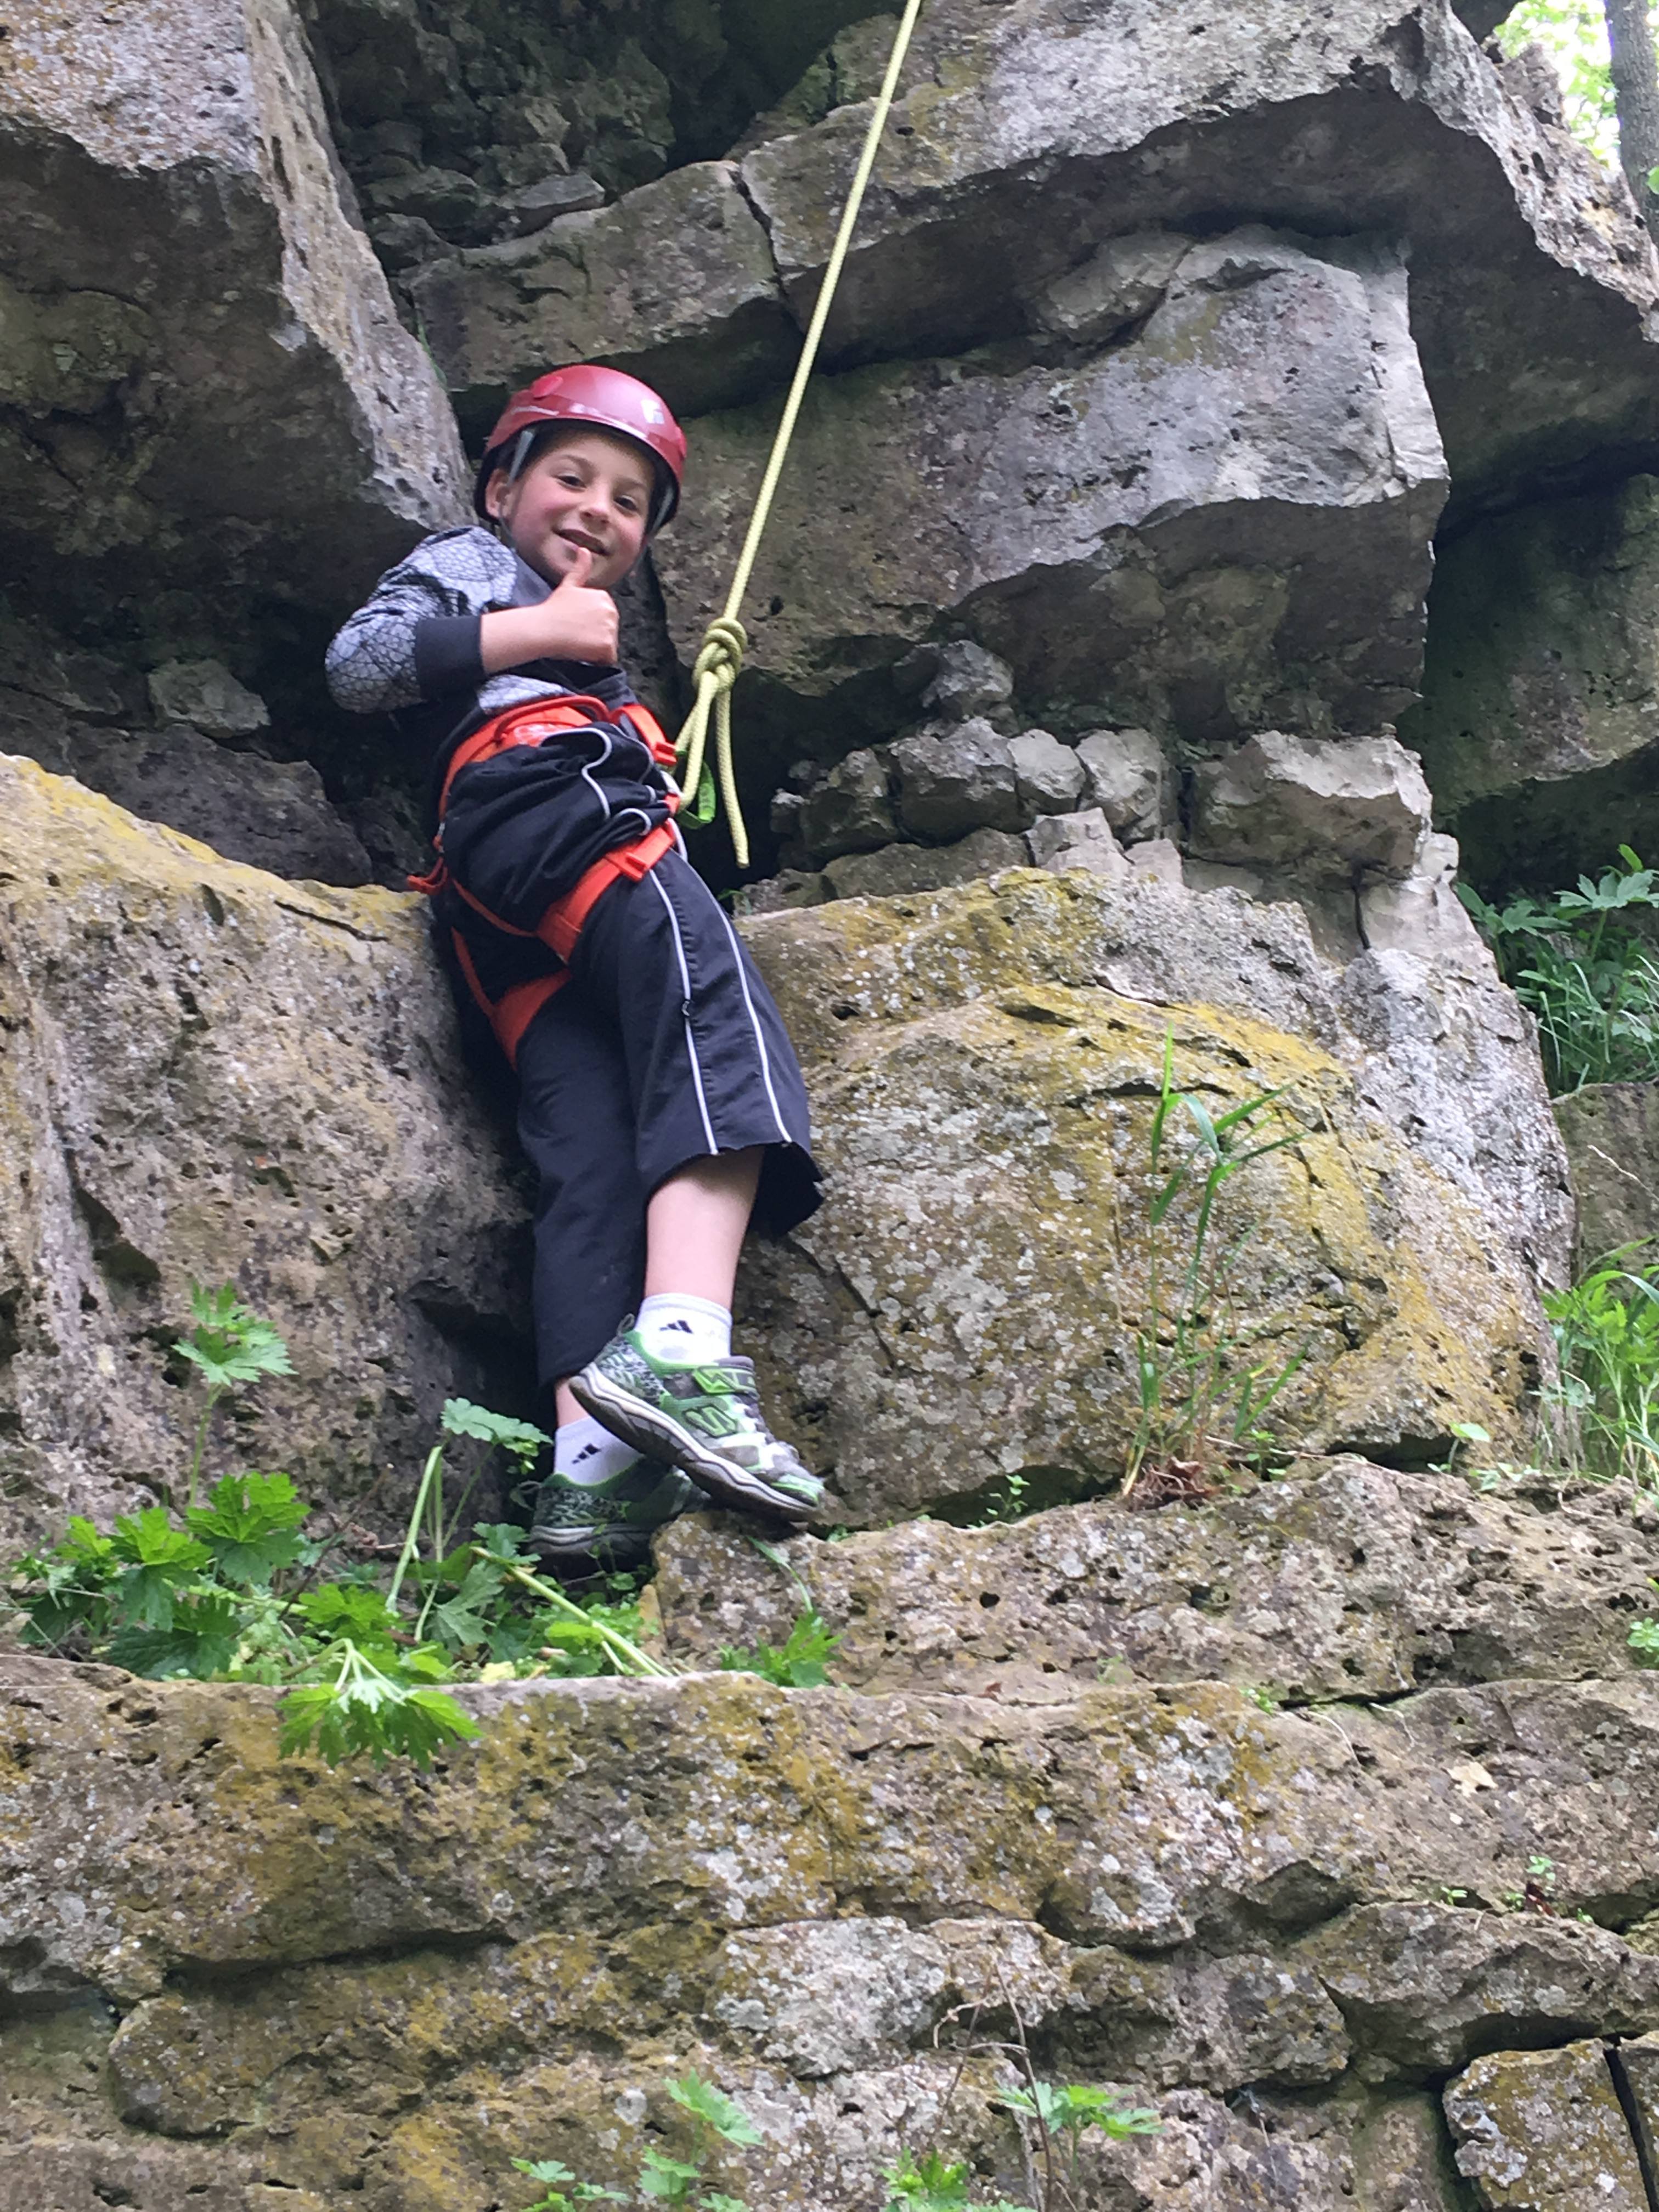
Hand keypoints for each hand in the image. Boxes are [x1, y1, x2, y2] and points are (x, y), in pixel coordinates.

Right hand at [479, 546, 619, 672]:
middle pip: (609, 632)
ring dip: (595, 649)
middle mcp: (611, 610)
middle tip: (575, 635)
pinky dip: (597, 660)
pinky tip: (582, 652)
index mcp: (604, 597)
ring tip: (577, 642)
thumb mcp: (568, 586)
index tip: (575, 624)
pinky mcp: (607, 645)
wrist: (543, 628)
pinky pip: (608, 658)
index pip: (604, 619)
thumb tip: (584, 549)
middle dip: (595, 637)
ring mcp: (610, 628)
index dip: (590, 625)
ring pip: (608, 645)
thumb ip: (580, 569)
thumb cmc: (552, 610)